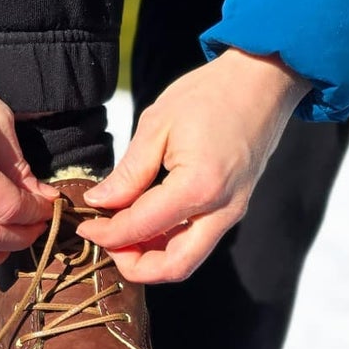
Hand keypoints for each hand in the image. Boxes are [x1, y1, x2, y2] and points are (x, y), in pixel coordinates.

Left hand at [79, 48, 308, 282]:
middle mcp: (221, 209)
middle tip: (107, 243)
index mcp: (198, 186)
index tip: (84, 226)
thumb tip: (100, 203)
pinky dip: (169, 243)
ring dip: (152, 257)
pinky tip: (147, 223)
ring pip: (188, 260)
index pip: (141, 227)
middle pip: (173, 267)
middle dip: (134, 265)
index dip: (106, 234)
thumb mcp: (157, 124)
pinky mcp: (234, 208)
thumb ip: (128, 172)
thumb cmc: (212, 93)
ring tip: (123, 233)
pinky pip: (199, 241)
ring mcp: (233, 212)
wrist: (264, 81)